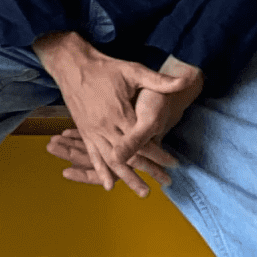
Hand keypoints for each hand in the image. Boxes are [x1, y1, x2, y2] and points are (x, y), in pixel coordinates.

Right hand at [33, 33, 202, 195]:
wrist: (72, 65)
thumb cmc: (104, 68)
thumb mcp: (133, 70)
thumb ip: (158, 80)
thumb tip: (184, 81)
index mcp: (119, 113)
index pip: (143, 141)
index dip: (159, 154)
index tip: (174, 164)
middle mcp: (105, 126)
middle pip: (129, 155)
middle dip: (148, 170)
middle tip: (166, 183)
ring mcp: (93, 130)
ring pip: (112, 160)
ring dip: (127, 177)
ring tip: (143, 191)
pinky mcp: (84, 131)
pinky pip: (93, 155)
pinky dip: (100, 171)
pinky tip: (108, 185)